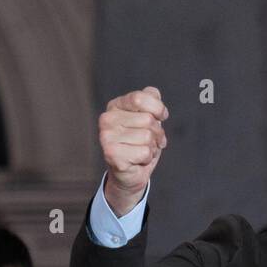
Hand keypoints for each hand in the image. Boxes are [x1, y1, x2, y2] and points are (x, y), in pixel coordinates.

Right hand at [99, 86, 168, 210]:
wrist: (132, 173)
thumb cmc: (141, 143)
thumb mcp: (150, 117)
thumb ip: (152, 100)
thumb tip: (153, 94)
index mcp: (115, 106)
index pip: (140, 97)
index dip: (158, 109)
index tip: (160, 117)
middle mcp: (107, 119)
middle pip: (147, 119)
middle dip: (156, 133)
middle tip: (149, 141)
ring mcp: (106, 137)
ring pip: (147, 137)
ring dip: (152, 147)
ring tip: (142, 150)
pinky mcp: (111, 154)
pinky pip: (144, 152)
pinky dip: (147, 158)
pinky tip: (137, 160)